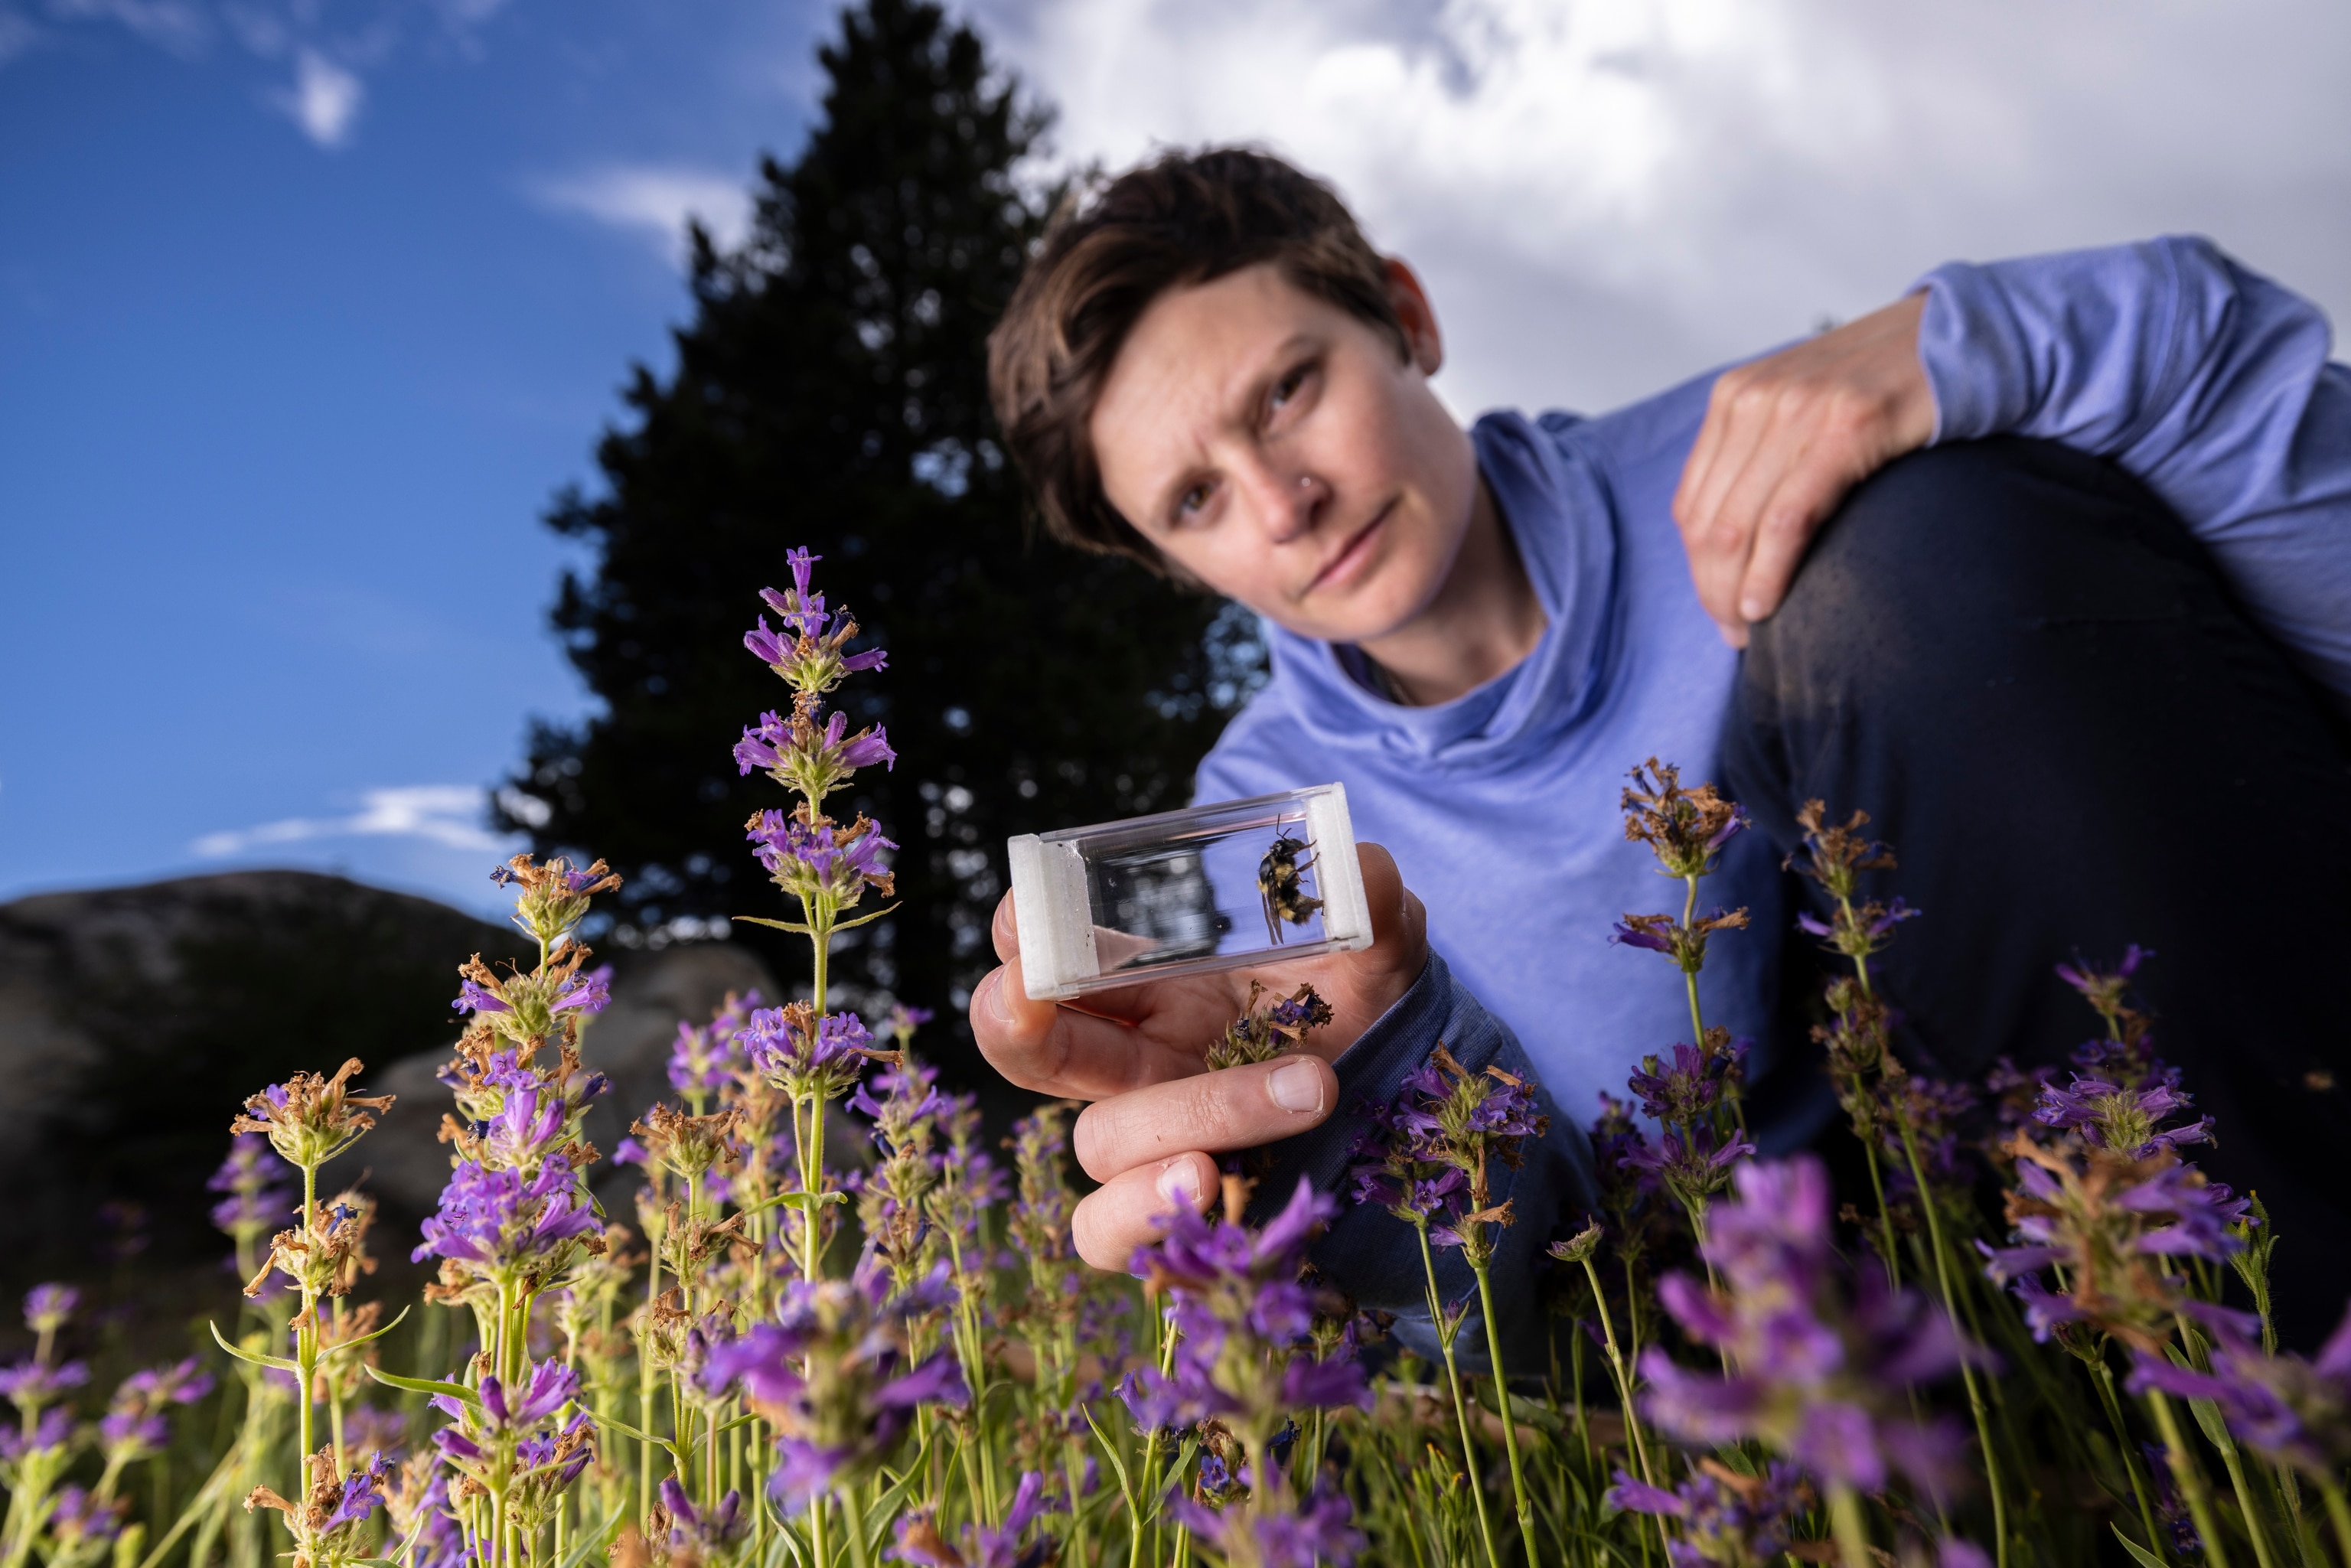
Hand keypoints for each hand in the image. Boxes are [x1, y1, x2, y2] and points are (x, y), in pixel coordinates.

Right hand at [968, 842, 1426, 1270]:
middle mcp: (1133, 1058)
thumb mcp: (1376, 948)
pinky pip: (1104, 1230)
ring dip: (1193, 1112)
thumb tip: (1359, 867)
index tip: (1032, 918)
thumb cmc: (1368, 1007)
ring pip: (1099, 1137)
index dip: (1022, 932)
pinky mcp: (1173, 1208)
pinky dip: (1140, 1210)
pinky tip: (1211, 1181)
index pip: (1046, 949)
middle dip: (1012, 1017)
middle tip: (1032, 996)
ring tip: (1310, 1088)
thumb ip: (1369, 905)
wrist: (1410, 1102)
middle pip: (1021, 1043)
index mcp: (1151, 980)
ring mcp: (1150, 1138)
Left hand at [1673, 292, 1936, 646]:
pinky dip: (1770, 571)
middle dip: (1713, 590)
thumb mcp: (1805, 411)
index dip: (1698, 569)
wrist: (1963, 339)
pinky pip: (1788, 518)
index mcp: (1734, 397)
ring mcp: (1796, 410)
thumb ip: (1765, 458)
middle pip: (1707, 522)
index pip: (1691, 504)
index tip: (1721, 608)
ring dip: (1735, 592)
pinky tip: (1766, 606)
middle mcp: (1754, 400)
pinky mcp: (1845, 428)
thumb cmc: (1887, 388)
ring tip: (1749, 630)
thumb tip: (1737, 542)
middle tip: (1733, 632)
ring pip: (1736, 525)